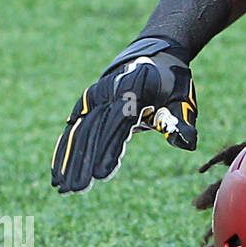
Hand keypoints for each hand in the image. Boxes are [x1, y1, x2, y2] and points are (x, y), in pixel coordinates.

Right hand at [51, 37, 197, 193]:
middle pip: (94, 131)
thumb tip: (187, 144)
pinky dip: (65, 148)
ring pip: (80, 131)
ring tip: (62, 187)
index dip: (109, 150)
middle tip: (76, 190)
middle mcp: (110, 92)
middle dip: (84, 162)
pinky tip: (58, 170)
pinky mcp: (89, 100)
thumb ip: (181, 122)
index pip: (118, 125)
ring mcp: (96, 95)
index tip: (101, 175)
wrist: (157, 56)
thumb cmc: (173, 83)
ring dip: (70, 159)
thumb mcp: (183, 99)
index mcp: (135, 91)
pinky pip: (75, 126)